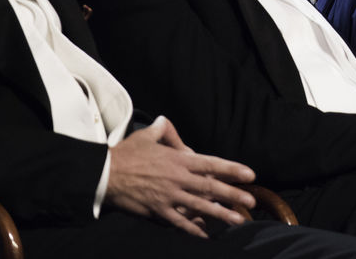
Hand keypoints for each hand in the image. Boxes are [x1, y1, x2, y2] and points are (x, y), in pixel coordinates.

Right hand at [106, 116, 255, 237]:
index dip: (232, 169)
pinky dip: (193, 229)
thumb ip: (163, 130)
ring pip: (200, 207)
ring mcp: (169, 197)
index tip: (250, 175)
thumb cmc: (126, 154)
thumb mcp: (147, 135)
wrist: (105, 174)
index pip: (212, 164)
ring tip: (238, 220)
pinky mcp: (158, 211)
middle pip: (211, 187)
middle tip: (251, 201)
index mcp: (178, 159)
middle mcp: (178, 178)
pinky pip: (179, 222)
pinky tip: (206, 235)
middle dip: (233, 194)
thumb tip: (165, 120)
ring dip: (220, 214)